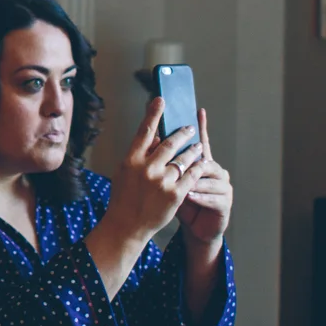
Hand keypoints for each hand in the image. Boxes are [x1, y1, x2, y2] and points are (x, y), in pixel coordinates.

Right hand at [100, 97, 203, 243]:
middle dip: (182, 133)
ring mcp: (162, 181)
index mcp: (131, 160)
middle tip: (189, 128)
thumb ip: (139, 155)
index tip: (161, 99)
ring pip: (184, 158)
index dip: (154, 113)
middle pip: (170, 142)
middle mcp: (147, 168)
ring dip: (193, 149)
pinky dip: (197, 167)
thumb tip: (155, 138)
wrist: (127, 226)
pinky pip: (191, 175)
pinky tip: (201, 162)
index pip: (145, 131)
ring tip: (198, 146)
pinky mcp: (176, 194)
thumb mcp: (124, 172)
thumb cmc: (124, 198)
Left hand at [174, 108, 232, 243]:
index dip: (200, 126)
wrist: (195, 229)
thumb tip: (152, 138)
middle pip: (205, 158)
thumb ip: (164, 162)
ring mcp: (223, 186)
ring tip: (183, 182)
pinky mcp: (225, 203)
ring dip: (194, 180)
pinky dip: (199, 196)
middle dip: (193, 155)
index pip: (200, 142)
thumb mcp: (169, 180)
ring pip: (208, 177)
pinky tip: (189, 196)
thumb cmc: (179, 203)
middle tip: (182, 155)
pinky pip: (213, 197)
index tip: (198, 110)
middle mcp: (215, 171)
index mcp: (202, 164)